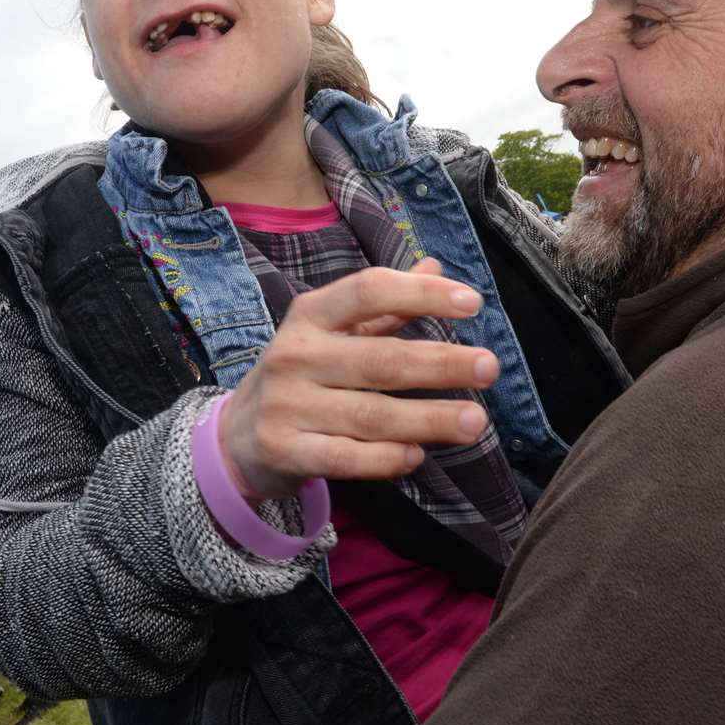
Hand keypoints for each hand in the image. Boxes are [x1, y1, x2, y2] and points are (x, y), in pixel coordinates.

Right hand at [220, 258, 495, 499]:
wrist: (235, 437)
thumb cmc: (303, 375)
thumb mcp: (333, 332)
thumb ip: (386, 306)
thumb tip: (436, 266)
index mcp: (310, 315)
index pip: (368, 291)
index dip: (421, 294)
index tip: (473, 302)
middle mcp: (296, 355)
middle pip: (379, 359)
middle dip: (440, 363)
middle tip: (489, 367)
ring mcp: (287, 405)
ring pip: (369, 414)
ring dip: (427, 419)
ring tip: (475, 422)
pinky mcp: (284, 451)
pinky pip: (344, 457)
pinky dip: (383, 459)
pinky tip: (417, 455)